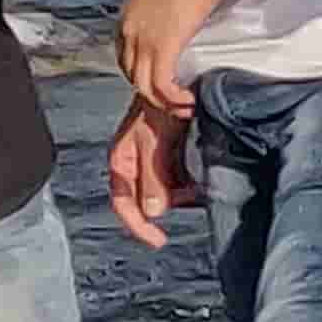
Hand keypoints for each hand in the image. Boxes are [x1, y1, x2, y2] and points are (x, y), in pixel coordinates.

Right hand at [106, 98, 197, 248]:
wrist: (177, 81)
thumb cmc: (158, 101)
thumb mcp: (153, 139)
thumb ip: (152, 175)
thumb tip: (152, 211)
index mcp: (122, 160)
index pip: (124, 203)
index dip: (138, 226)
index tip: (158, 239)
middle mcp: (135, 163)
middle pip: (146, 201)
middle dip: (167, 205)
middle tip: (188, 197)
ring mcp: (153, 161)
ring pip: (164, 192)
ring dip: (181, 194)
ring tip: (197, 180)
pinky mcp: (169, 156)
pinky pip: (177, 180)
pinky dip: (189, 183)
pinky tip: (199, 172)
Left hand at [118, 0, 227, 116]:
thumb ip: (161, 18)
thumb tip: (173, 31)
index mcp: (127, 18)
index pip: (125, 59)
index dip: (143, 75)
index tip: (163, 83)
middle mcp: (128, 30)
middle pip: (131, 75)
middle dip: (153, 94)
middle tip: (175, 101)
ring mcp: (142, 39)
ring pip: (143, 87)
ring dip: (164, 103)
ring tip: (184, 106)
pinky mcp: (162, 46)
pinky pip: (160, 86)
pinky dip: (173, 99)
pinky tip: (188, 100)